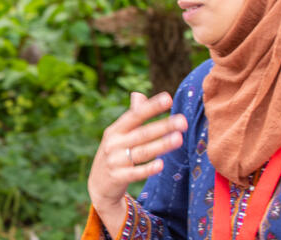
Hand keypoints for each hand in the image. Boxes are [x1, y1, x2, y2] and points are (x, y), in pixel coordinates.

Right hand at [87, 91, 188, 230]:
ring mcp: (115, 161)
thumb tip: (139, 94)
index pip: (135, 115)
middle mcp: (114, 143)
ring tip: (179, 139)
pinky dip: (148, 169)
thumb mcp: (117, 135)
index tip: (168, 98)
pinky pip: (136, 173)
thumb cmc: (114, 154)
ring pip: (143, 152)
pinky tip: (161, 164)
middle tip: (183, 121)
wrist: (98, 185)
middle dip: (163, 126)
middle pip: (143, 133)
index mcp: (115, 130)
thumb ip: (131, 116)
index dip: (151, 107)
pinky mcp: (118, 178)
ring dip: (161, 145)